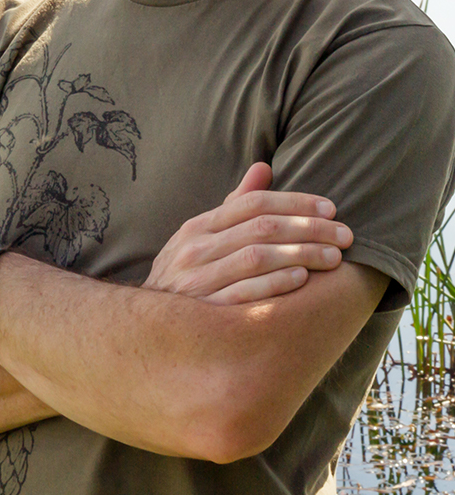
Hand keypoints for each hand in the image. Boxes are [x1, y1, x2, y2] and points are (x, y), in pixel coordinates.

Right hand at [143, 163, 352, 304]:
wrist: (150, 327)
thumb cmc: (188, 275)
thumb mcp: (202, 237)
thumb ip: (234, 205)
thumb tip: (263, 167)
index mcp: (198, 227)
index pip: (252, 203)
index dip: (294, 202)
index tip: (330, 208)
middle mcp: (197, 248)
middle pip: (261, 228)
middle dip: (308, 228)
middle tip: (345, 234)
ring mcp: (199, 279)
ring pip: (257, 257)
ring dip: (301, 253)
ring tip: (333, 256)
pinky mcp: (207, 311)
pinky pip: (245, 293)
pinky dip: (275, 283)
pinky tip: (302, 279)